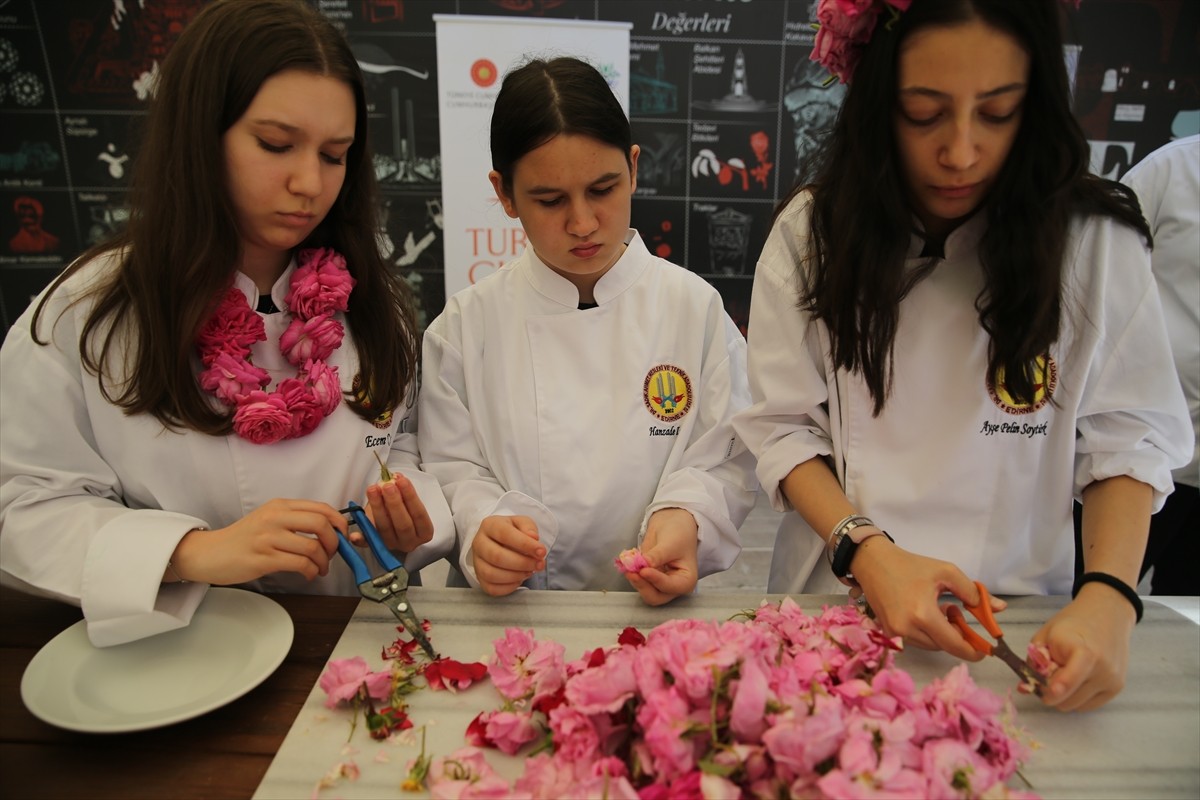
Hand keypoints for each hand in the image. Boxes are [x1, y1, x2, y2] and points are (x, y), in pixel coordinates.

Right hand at [170, 499, 344, 584]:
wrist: (209, 553)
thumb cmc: (242, 539)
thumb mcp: (269, 520)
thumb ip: (295, 521)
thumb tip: (329, 530)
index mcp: (279, 506)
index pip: (321, 508)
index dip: (340, 522)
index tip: (344, 535)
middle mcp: (275, 517)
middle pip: (321, 524)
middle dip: (334, 541)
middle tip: (333, 554)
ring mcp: (268, 537)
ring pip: (312, 546)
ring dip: (323, 561)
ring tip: (320, 568)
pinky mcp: (263, 558)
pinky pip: (299, 564)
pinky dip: (311, 571)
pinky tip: (308, 574)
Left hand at [359, 473, 433, 552]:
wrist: (394, 521)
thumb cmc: (404, 509)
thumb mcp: (407, 501)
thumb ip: (403, 492)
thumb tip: (395, 478)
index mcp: (424, 532)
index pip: (419, 515)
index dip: (410, 496)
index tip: (401, 480)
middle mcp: (409, 542)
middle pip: (403, 525)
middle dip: (394, 503)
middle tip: (387, 485)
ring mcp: (392, 545)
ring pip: (384, 529)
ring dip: (377, 508)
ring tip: (373, 490)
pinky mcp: (375, 546)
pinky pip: (367, 544)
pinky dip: (360, 540)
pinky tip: (354, 535)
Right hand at [470, 515, 544, 596]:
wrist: (498, 541)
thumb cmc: (512, 532)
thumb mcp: (522, 523)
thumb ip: (529, 528)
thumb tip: (533, 538)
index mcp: (489, 525)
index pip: (505, 534)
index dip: (525, 544)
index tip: (542, 551)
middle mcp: (479, 543)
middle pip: (496, 557)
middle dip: (522, 563)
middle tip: (539, 564)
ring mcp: (477, 562)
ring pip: (492, 574)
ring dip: (516, 576)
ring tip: (529, 571)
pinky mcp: (480, 579)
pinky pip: (491, 588)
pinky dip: (509, 587)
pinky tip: (519, 579)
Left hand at [625, 507, 698, 605]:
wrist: (672, 524)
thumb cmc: (679, 534)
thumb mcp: (670, 543)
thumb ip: (657, 556)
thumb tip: (642, 565)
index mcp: (686, 580)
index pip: (669, 587)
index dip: (655, 580)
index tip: (643, 570)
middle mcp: (673, 587)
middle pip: (655, 596)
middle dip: (643, 585)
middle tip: (632, 572)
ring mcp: (659, 584)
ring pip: (644, 591)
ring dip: (635, 580)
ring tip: (628, 565)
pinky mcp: (648, 579)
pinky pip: (638, 581)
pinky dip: (632, 574)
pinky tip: (627, 564)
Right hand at [851, 537, 1001, 659]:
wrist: (872, 562)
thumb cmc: (910, 565)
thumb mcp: (945, 572)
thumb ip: (973, 592)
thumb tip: (1000, 608)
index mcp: (923, 614)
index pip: (954, 644)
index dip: (972, 651)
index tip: (985, 651)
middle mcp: (907, 629)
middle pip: (943, 646)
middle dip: (956, 635)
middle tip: (957, 612)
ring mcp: (895, 633)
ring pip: (930, 645)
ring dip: (941, 633)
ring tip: (940, 609)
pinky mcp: (887, 632)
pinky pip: (916, 640)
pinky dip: (926, 631)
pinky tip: (925, 613)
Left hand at [1031, 583, 1134, 711]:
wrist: (1108, 614)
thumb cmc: (1072, 623)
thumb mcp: (1046, 635)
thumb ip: (1035, 661)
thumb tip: (1024, 689)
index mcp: (1084, 651)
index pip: (1070, 678)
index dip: (1055, 689)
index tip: (1044, 694)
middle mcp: (1103, 670)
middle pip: (1068, 699)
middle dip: (1050, 693)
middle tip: (1044, 678)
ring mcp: (1112, 681)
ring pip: (1076, 706)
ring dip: (1063, 697)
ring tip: (1061, 675)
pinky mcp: (1117, 688)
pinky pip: (1088, 705)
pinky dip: (1076, 698)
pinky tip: (1074, 680)